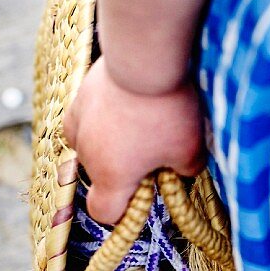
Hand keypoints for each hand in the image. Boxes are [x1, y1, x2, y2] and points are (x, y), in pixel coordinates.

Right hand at [62, 56, 205, 224]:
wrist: (143, 56)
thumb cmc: (168, 111)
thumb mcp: (190, 149)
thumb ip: (186, 170)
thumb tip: (183, 172)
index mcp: (112, 176)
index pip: (104, 213)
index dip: (123, 213)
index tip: (145, 195)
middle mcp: (87, 154)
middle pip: (101, 176)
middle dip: (124, 171)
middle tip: (155, 150)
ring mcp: (79, 123)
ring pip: (91, 146)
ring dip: (110, 143)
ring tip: (139, 123)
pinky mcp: (79, 96)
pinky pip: (86, 118)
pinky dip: (102, 118)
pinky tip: (124, 104)